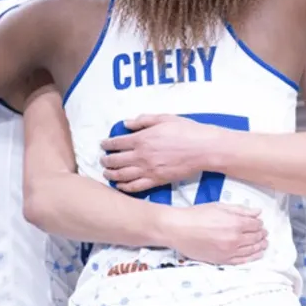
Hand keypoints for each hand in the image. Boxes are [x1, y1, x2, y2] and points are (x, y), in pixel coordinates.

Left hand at [101, 115, 215, 191]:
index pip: (117, 143)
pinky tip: (120, 185)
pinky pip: (136, 187)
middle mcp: (141, 156)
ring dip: (111, 174)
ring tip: (106, 173)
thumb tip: (126, 124)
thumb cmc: (186, 130)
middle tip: (102, 159)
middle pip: (116, 160)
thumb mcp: (164, 118)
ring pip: (122, 175)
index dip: (107, 144)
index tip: (103, 144)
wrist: (203, 149)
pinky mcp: (157, 181)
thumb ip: (143, 121)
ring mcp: (148, 170)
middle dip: (106, 160)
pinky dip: (125, 187)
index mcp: (142, 139)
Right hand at [161, 204, 266, 265]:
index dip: (259, 224)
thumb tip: (258, 212)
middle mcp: (235, 239)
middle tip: (264, 234)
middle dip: (261, 235)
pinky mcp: (222, 260)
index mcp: (235, 223)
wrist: (178, 229)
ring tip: (264, 244)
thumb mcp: (219, 206)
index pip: (255, 225)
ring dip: (259, 246)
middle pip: (255, 238)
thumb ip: (240, 210)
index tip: (259, 223)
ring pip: (251, 250)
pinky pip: (241, 261)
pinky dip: (251, 258)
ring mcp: (229, 251)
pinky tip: (256, 255)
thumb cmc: (197, 215)